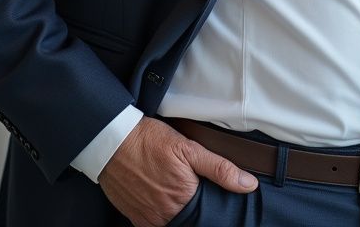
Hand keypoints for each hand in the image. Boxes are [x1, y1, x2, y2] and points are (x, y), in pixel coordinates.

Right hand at [98, 117, 258, 226]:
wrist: (111, 141)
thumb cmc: (149, 141)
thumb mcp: (189, 148)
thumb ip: (220, 168)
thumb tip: (248, 184)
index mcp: (183, 199)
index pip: (207, 212)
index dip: (211, 202)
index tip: (207, 190)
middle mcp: (165, 215)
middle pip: (189, 218)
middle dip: (193, 204)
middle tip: (187, 184)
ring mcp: (148, 218)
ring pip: (171, 220)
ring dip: (176, 208)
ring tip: (171, 185)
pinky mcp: (134, 216)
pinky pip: (153, 221)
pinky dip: (159, 209)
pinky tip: (158, 190)